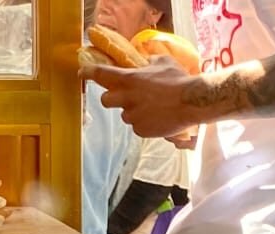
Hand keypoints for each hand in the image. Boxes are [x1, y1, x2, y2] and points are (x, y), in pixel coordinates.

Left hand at [80, 56, 199, 137]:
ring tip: (154, 108)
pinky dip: (146, 123)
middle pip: (105, 101)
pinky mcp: (141, 130)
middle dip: (112, 99)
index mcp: (129, 79)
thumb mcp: (163, 62)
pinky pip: (138, 127)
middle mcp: (127, 99)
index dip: (89, 73)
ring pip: (126, 115)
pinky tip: (159, 118)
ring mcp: (133, 116)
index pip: (101, 75)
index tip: (82, 72)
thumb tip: (145, 63)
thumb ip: (149, 62)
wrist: (192, 102)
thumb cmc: (179, 80)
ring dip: (134, 112)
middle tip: (125, 97)